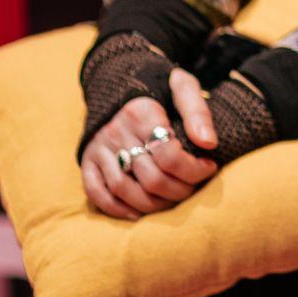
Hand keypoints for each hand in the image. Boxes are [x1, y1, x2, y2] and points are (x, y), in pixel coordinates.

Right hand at [78, 68, 218, 219]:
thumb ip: (198, 112)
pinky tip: (138, 213)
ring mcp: (99, 148)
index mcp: (142, 113)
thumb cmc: (160, 90)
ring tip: (172, 201)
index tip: (210, 166)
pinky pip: (96, 193)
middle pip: (150, 177)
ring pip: (123, 188)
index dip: (194, 169)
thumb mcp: (184, 87)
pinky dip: (116, 209)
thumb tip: (209, 143)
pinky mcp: (87, 161)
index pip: (169, 154)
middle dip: (178, 191)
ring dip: (152, 205)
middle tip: (193, 189)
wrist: (121, 83)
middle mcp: (116, 131)